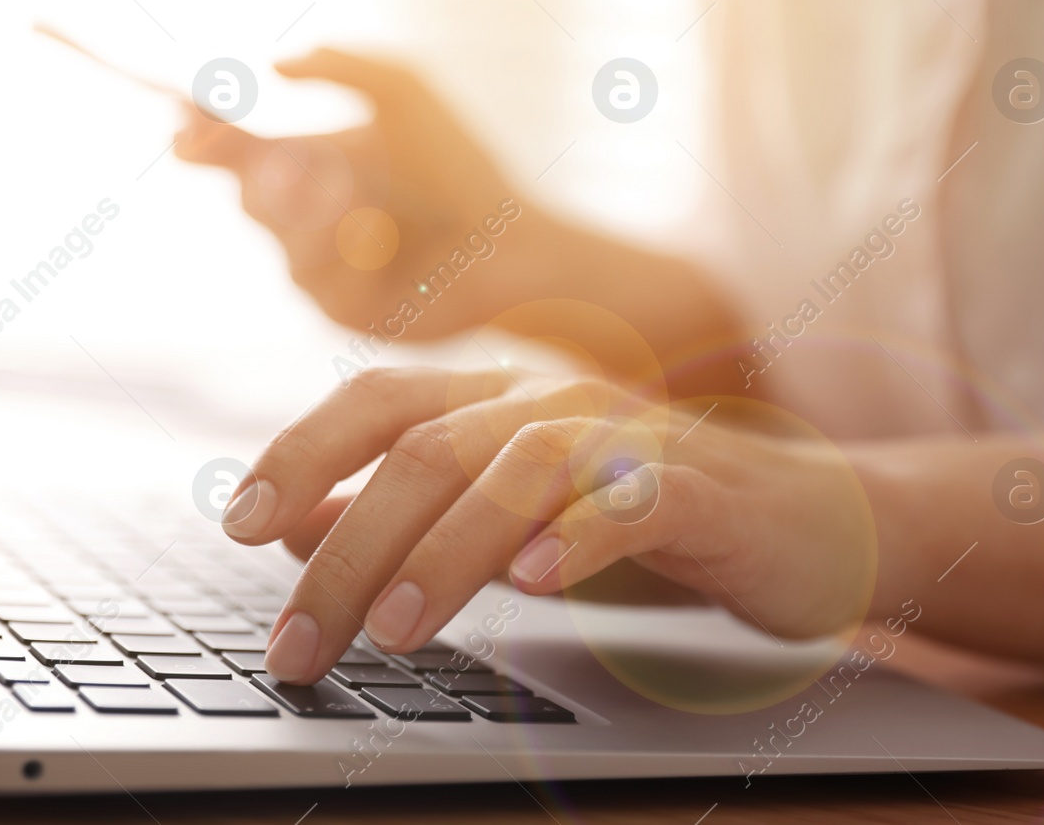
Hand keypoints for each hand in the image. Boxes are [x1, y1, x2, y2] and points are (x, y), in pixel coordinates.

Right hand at [173, 48, 534, 338]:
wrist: (509, 242)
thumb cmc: (461, 167)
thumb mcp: (407, 96)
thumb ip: (347, 65)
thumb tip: (276, 64)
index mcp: (308, 162)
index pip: (234, 149)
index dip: (201, 134)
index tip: (188, 118)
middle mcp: (304, 218)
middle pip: (252, 197)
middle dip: (275, 178)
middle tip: (289, 161)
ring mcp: (319, 269)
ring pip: (287, 243)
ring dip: (326, 216)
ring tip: (370, 202)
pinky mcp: (342, 311)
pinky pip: (322, 283)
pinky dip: (355, 255)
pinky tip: (391, 246)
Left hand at [222, 367, 878, 683]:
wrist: (806, 519)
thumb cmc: (640, 517)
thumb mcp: (504, 511)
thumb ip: (403, 510)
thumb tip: (288, 523)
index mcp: (497, 401)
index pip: (378, 402)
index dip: (302, 450)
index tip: (237, 520)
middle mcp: (551, 402)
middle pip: (427, 449)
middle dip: (346, 548)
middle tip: (297, 642)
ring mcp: (627, 439)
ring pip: (515, 471)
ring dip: (443, 552)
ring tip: (390, 630)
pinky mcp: (699, 490)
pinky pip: (631, 504)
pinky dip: (578, 541)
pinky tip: (536, 586)